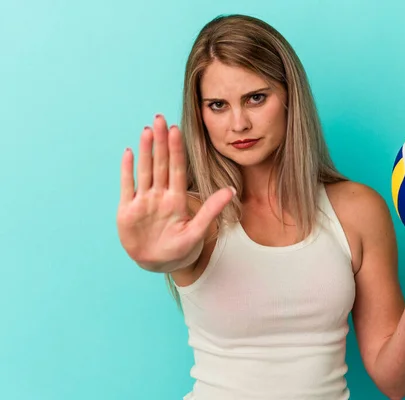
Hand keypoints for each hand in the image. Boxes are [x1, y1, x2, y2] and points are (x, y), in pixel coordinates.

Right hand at [116, 114, 234, 272]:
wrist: (158, 264)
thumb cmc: (180, 249)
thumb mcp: (197, 231)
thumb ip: (211, 210)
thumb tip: (230, 190)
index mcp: (177, 200)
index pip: (177, 169)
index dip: (176, 150)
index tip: (177, 131)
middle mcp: (160, 196)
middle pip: (160, 164)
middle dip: (160, 142)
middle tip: (160, 118)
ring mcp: (143, 201)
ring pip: (144, 171)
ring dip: (145, 151)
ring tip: (147, 130)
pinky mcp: (127, 210)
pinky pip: (127, 186)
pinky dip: (127, 170)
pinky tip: (129, 152)